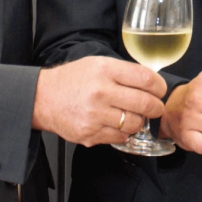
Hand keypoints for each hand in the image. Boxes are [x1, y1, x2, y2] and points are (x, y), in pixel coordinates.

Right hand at [32, 56, 166, 146]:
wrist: (42, 98)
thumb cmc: (72, 79)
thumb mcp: (97, 64)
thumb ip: (124, 72)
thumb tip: (151, 82)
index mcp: (105, 70)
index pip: (146, 79)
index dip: (159, 86)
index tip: (159, 90)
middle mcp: (101, 92)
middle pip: (145, 103)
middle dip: (156, 107)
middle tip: (155, 107)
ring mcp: (95, 115)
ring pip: (135, 123)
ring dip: (140, 121)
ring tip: (134, 116)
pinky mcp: (90, 133)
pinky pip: (120, 137)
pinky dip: (124, 132)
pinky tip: (118, 124)